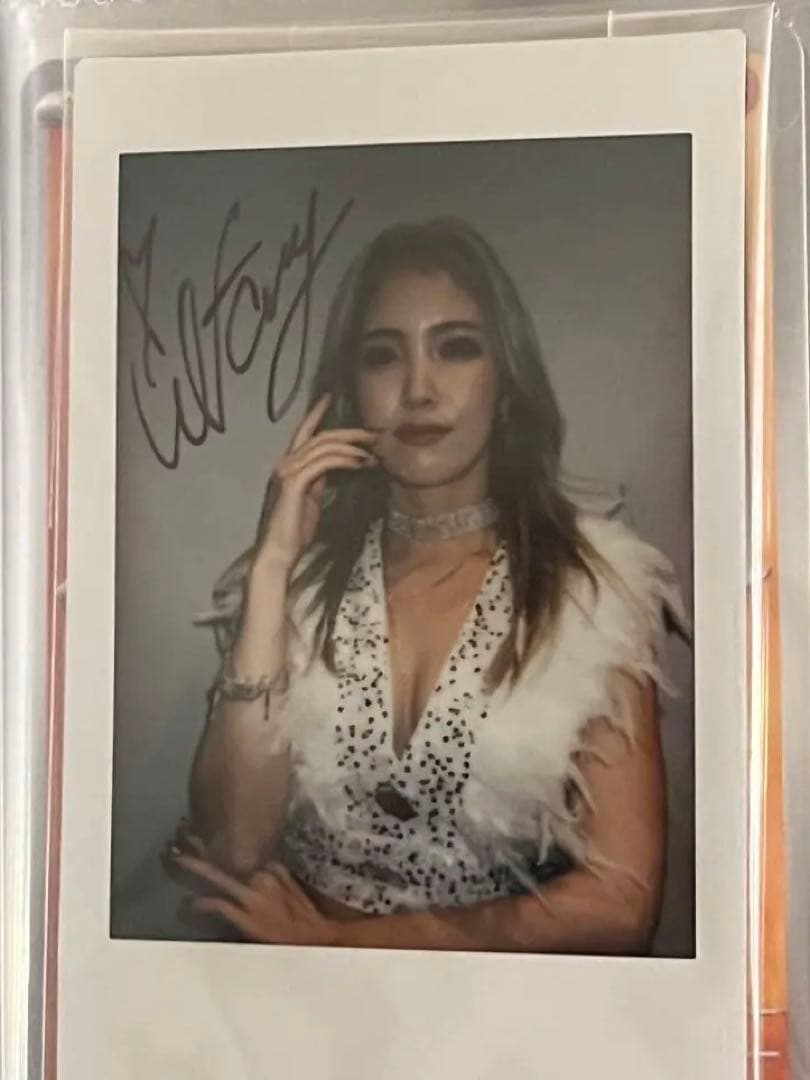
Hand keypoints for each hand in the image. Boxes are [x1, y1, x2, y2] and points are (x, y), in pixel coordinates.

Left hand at [170, 851, 337, 946]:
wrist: (315, 937)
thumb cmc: (303, 914)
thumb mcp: (290, 885)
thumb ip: (271, 873)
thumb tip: (256, 865)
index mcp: (269, 868)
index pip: (236, 849)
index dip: (213, 842)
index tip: (196, 833)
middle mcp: (258, 877)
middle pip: (222, 858)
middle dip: (198, 847)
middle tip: (177, 836)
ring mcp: (251, 897)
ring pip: (216, 877)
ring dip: (193, 867)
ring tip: (173, 859)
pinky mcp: (245, 918)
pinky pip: (218, 906)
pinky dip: (201, 904)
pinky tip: (188, 903)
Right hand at [253, 394, 376, 574]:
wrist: (277, 554)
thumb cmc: (294, 532)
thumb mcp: (312, 499)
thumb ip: (320, 480)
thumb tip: (339, 467)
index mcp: (288, 467)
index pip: (303, 432)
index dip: (316, 413)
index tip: (329, 398)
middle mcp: (284, 464)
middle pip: (320, 436)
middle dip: (349, 431)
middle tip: (373, 432)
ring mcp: (286, 472)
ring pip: (323, 446)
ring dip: (352, 447)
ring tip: (374, 452)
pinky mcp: (293, 483)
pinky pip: (324, 462)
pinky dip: (345, 460)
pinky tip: (362, 464)